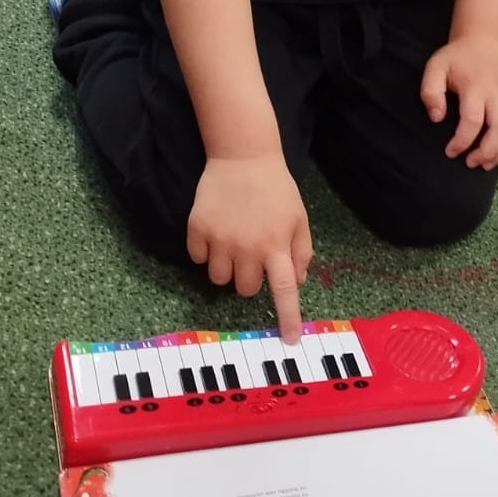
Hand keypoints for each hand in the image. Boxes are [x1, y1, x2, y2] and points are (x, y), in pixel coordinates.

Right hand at [186, 154, 311, 339]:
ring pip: (218, 278)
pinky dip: (204, 251)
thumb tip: (296, 281)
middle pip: (244, 290)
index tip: (290, 341)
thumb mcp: (299, 218)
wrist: (243, 156)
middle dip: (249, 279)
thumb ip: (301, 251)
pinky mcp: (197, 229)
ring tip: (231, 242)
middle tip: (252, 256)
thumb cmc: (276, 189)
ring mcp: (220, 239)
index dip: (288, 317)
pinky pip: (197, 258)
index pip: (284, 290)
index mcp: (277, 246)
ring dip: (226, 268)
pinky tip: (214, 231)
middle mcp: (248, 247)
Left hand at [420, 35, 497, 168]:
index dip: (462, 141)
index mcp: (476, 86)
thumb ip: (430, 91)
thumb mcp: (436, 67)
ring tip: (486, 163)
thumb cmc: (457, 57)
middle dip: (486, 152)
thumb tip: (437, 117)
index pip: (473, 120)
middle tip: (470, 162)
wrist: (485, 40)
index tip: (450, 152)